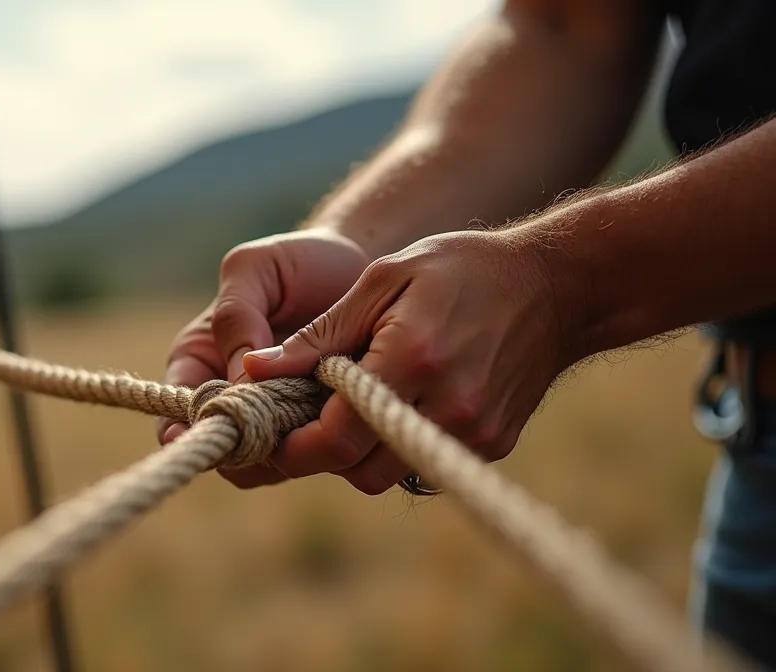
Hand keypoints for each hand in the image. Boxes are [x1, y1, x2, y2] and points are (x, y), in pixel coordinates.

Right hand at [158, 228, 370, 484]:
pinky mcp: (315, 428)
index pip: (174, 415)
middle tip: (280, 430)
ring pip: (266, 463)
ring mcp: (274, 419)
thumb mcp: (256, 267)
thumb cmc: (297, 261)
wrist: (360, 266)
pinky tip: (344, 419)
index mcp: (199, 361)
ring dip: (288, 450)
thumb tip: (238, 380)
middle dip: (247, 447)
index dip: (185, 434)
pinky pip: (311, 456)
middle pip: (224, 450)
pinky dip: (322, 446)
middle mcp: (231, 399)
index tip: (208, 435)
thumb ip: (237, 314)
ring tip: (318, 418)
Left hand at [241, 229, 572, 493]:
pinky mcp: (493, 444)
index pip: (336, 437)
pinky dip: (398, 447)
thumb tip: (253, 369)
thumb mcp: (383, 280)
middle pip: (358, 469)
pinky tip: (399, 406)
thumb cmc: (459, 270)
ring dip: (359, 454)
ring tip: (350, 409)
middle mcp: (447, 406)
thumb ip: (320, 334)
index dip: (293, 446)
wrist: (557, 286)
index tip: (270, 434)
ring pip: (389, 475)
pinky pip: (423, 465)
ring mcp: (475, 432)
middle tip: (304, 421)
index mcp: (411, 358)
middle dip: (322, 453)